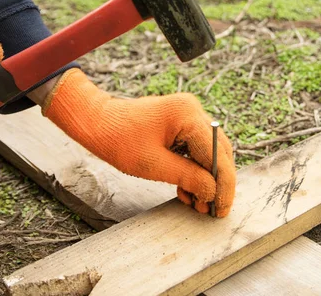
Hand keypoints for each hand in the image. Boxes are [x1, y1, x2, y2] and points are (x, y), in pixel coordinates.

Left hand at [41, 68, 235, 216]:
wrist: (97, 122)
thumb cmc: (119, 139)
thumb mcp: (154, 165)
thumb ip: (188, 177)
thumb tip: (213, 192)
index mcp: (188, 115)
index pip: (218, 154)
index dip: (223, 185)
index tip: (221, 209)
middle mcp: (193, 110)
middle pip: (219, 152)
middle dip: (216, 183)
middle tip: (212, 210)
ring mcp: (188, 115)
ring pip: (210, 152)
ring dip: (205, 179)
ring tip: (196, 203)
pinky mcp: (181, 123)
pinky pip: (196, 148)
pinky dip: (194, 170)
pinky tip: (186, 190)